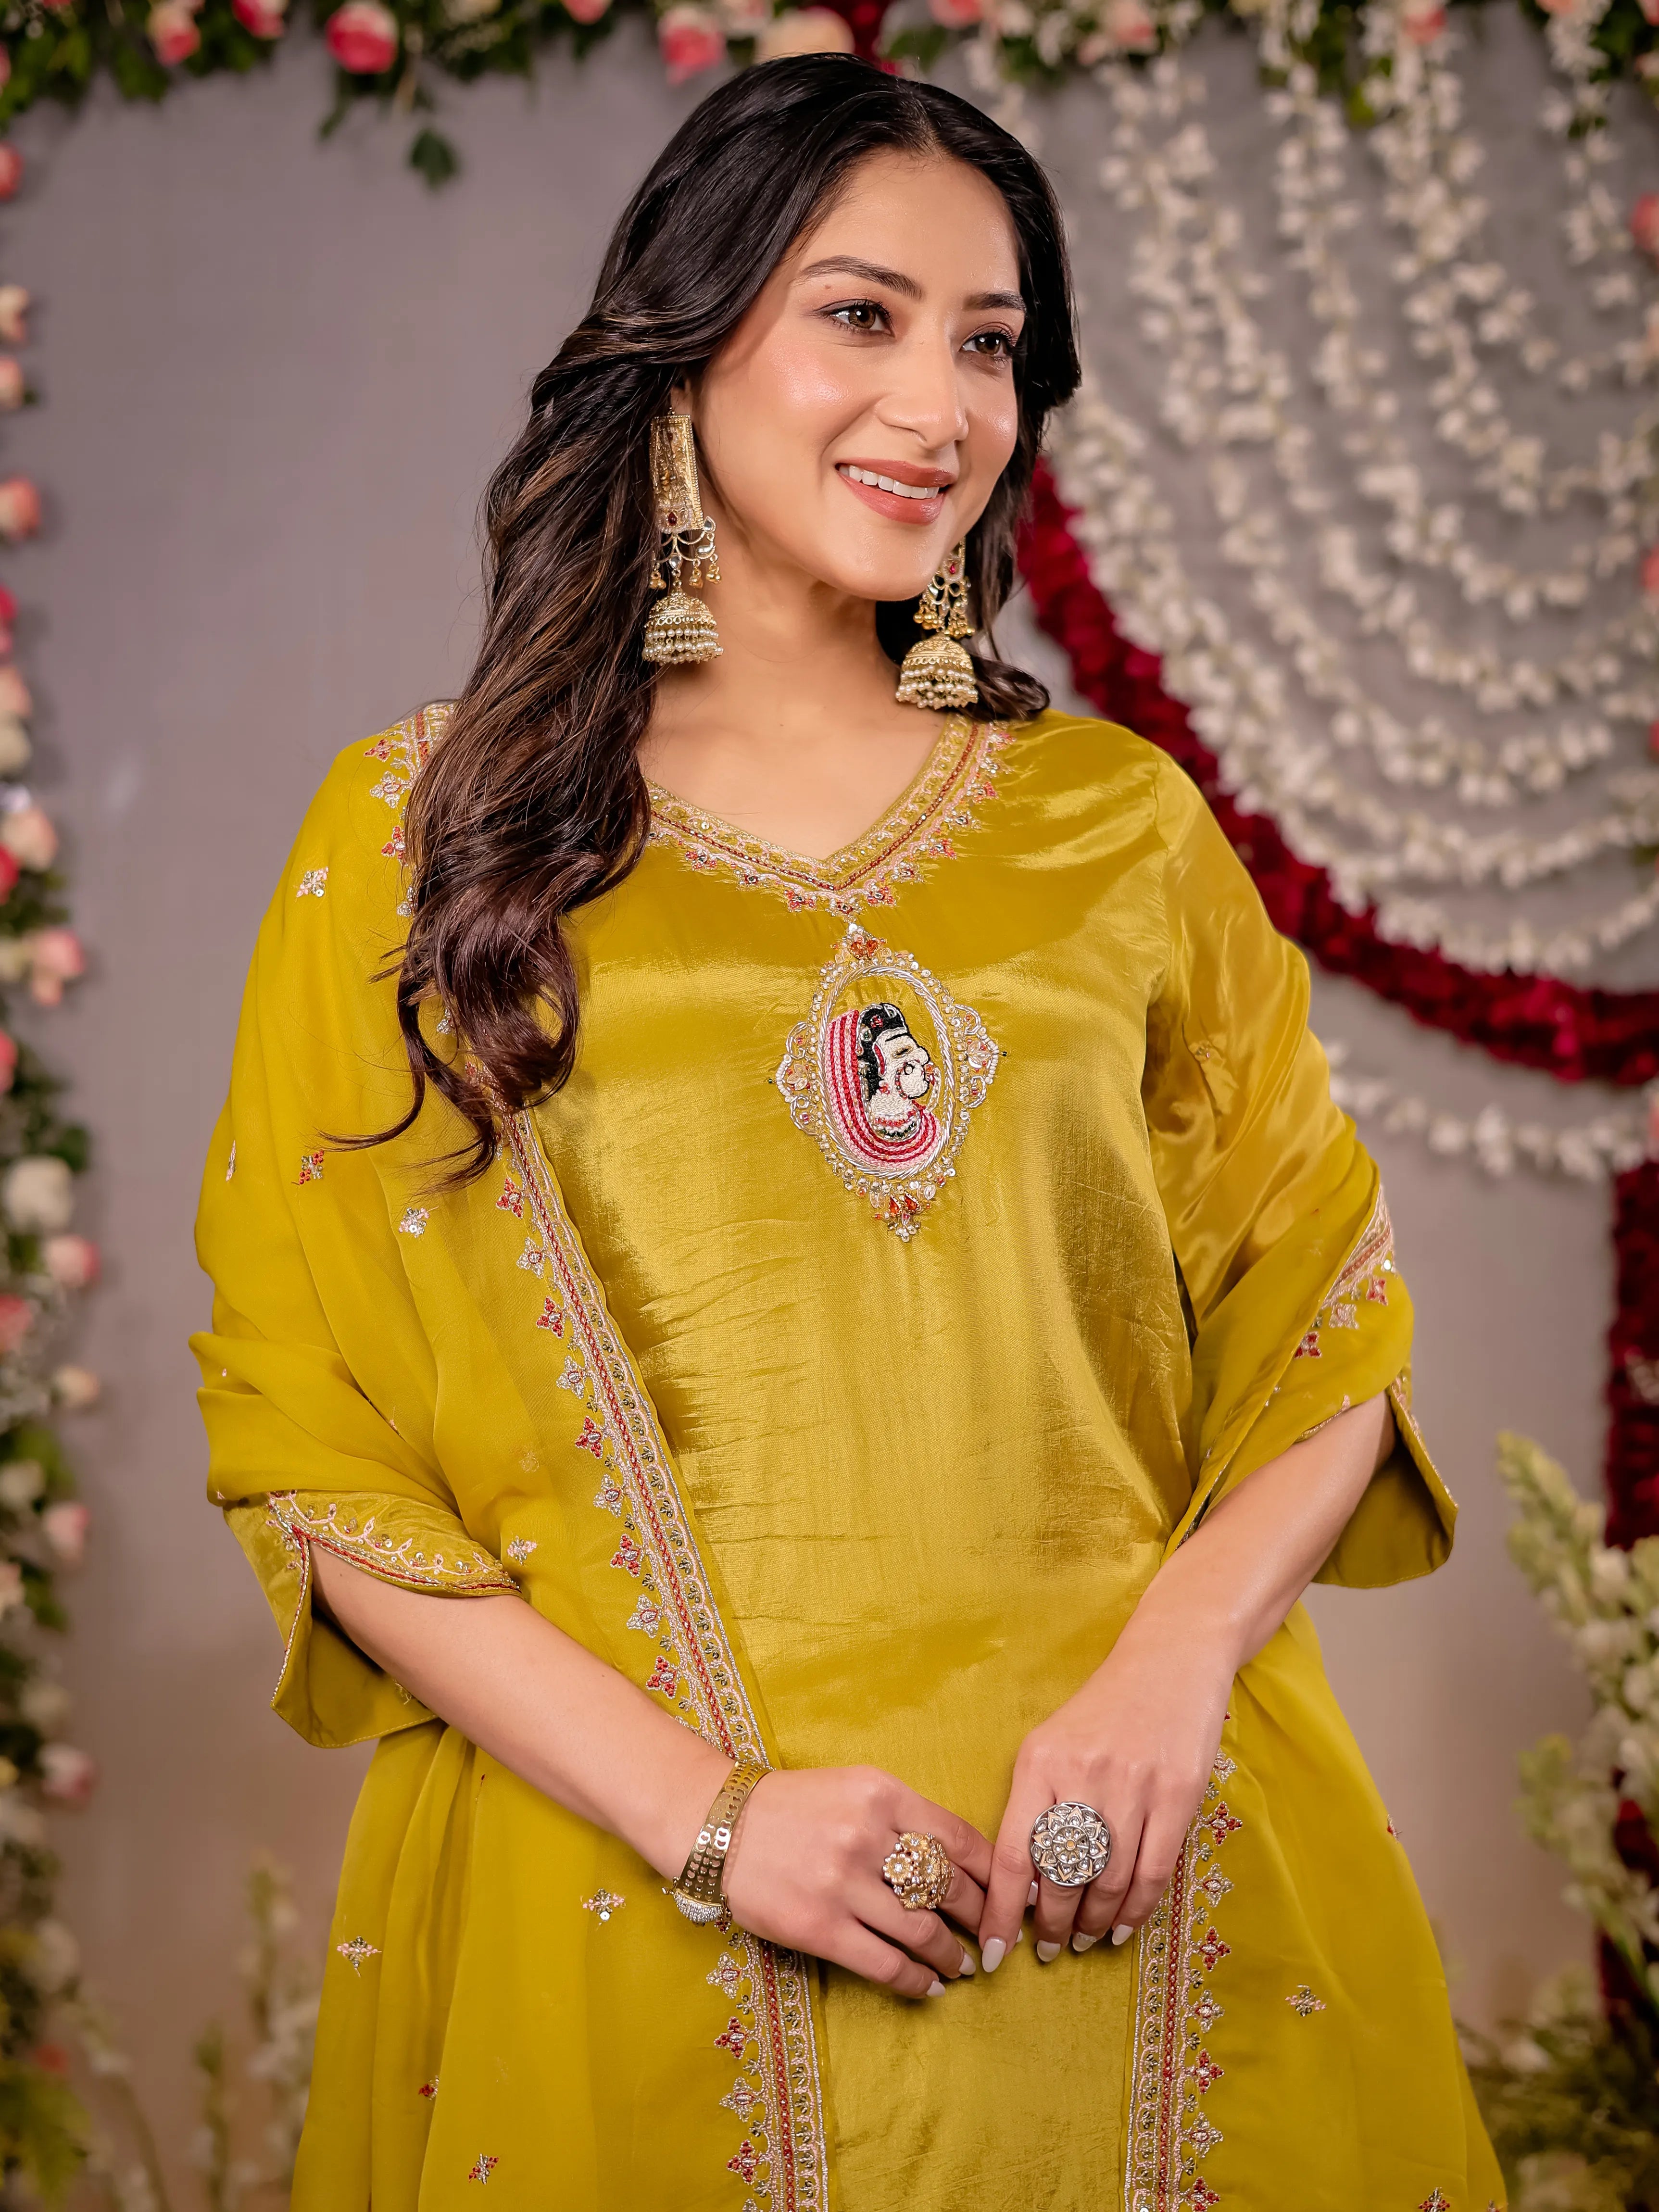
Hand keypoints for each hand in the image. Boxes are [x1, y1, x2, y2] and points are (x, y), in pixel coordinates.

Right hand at [720, 1765, 992, 1998]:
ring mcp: (843, 1884)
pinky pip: (885, 1963)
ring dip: (951, 1956)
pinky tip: (929, 1986)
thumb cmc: (797, 1807)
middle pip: (949, 1887)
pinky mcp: (820, 1928)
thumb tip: (962, 1862)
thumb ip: (906, 1817)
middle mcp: (867, 1836)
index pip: (961, 1839)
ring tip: (961, 1967)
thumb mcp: (856, 1787)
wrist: (723, 1825)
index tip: (1009, 1896)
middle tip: (992, 1937)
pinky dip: (916, 1980)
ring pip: (922, 1931)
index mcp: (882, 1794)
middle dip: (979, 1918)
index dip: (994, 1874)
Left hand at [978, 1600, 1235, 1968]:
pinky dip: (1135, 1910)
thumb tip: (1026, 1888)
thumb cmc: (1103, 1710)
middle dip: (1051, 1926)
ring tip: (1084, 1940)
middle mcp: (1083, 1775)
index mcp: (1040, 1762)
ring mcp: (1134, 1786)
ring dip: (1093, 1923)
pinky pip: (1152, 1873)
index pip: (1013, 1855)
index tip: (992, 1956)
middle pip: (1062, 1877)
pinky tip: (1122, 1926)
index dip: (1001, 1914)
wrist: (1169, 1661)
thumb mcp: (1051, 1745)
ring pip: (1108, 1882)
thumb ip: (1035, 1807)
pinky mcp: (1178, 1795)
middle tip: (1048, 1949)